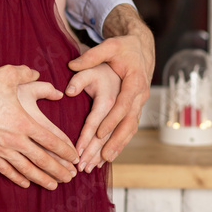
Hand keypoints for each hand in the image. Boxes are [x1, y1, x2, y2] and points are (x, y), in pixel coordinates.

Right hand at [0, 61, 78, 189]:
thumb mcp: (7, 74)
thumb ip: (27, 74)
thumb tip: (37, 73)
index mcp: (23, 121)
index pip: (51, 141)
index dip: (65, 151)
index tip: (74, 158)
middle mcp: (14, 139)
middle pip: (42, 159)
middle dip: (59, 170)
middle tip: (71, 177)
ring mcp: (0, 148)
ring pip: (25, 169)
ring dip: (42, 179)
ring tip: (54, 186)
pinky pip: (5, 170)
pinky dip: (17, 178)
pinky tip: (26, 183)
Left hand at [68, 4, 153, 162]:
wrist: (140, 49)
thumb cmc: (122, 49)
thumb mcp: (108, 47)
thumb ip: (90, 57)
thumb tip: (71, 67)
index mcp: (132, 83)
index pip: (119, 107)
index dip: (109, 122)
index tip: (96, 136)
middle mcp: (137, 98)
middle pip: (125, 126)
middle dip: (110, 144)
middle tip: (96, 160)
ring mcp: (138, 106)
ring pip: (128, 132)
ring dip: (114, 148)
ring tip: (99, 164)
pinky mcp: (134, 110)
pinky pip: (128, 131)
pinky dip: (118, 144)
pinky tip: (107, 157)